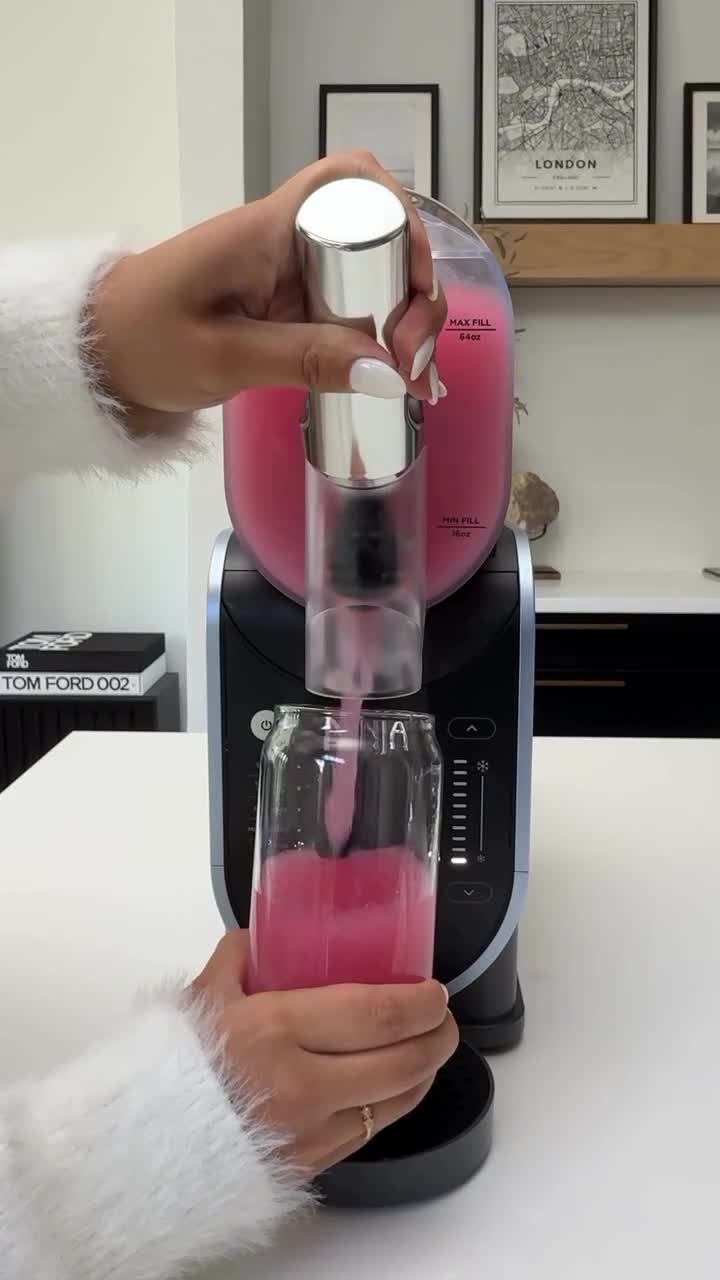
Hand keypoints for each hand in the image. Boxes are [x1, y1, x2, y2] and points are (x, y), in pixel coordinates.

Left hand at [92, 151, 446, 421]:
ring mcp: (288, 276)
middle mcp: (286, 242)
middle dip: (414, 291)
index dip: (401, 221)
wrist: (96, 357)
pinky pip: (348, 312)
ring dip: (403, 322)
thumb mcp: (222, 358)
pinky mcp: (286, 308)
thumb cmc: (142, 343)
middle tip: (415, 361)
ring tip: (412, 379)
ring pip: (372, 279)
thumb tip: (390, 369)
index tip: (414, 290)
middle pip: (379, 237)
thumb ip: (305, 359)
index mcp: (267, 231)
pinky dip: (378, 342)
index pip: (352, 183)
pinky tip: (394, 380)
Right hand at [192, 932, 457, 1176]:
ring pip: (396, 1102)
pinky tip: (394, 1085)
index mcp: (276, 1029)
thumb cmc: (171, 1067)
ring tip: (428, 1047)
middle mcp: (301, 1084)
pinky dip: (393, 1104)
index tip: (432, 990)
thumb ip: (242, 955)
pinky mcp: (309, 1162)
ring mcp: (309, 1130)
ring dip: (424, 1071)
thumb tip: (268, 930)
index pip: (378, 1014)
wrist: (142, 1141)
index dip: (420, 1002)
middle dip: (437, 1036)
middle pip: (402, 1061)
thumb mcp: (203, 996)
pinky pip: (370, 1131)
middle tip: (441, 1017)